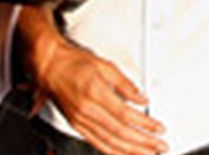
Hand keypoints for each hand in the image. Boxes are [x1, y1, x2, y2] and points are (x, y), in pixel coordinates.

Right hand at [32, 40, 166, 154]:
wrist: (49, 66)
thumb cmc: (73, 62)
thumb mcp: (104, 65)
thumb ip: (125, 84)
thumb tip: (142, 98)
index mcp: (95, 92)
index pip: (125, 115)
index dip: (145, 124)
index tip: (158, 128)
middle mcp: (86, 109)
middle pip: (120, 132)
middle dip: (143, 142)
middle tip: (159, 146)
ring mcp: (80, 120)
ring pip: (109, 142)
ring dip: (131, 151)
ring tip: (147, 154)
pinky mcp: (76, 125)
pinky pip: (97, 143)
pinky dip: (113, 151)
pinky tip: (124, 153)